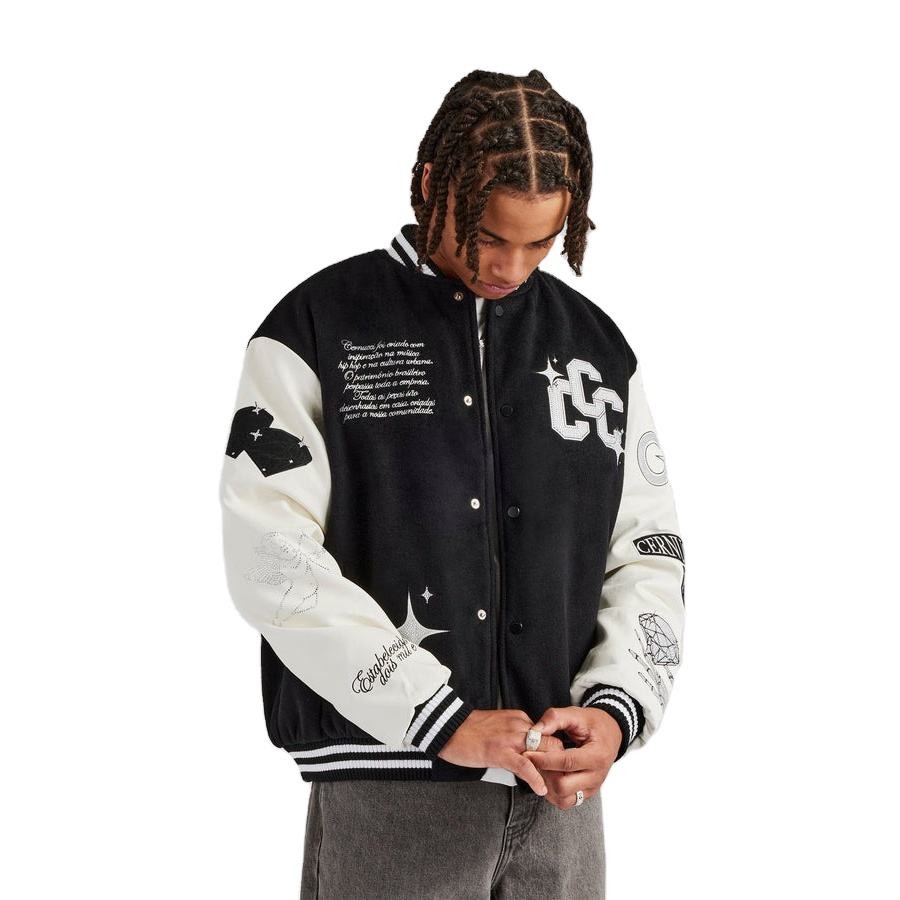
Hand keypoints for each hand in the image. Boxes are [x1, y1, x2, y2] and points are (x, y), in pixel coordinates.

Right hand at [437, 708, 565, 795]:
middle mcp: (519, 726)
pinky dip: (535, 779)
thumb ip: (515, 735)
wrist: (448, 728)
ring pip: (542, 753)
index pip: (547, 735)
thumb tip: (528, 752)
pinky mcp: (500, 752)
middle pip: (551, 743)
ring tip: (556, 788)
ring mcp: (510, 739)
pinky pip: (524, 766)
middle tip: (561, 780)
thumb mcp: (499, 726)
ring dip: (551, 772)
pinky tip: (541, 790)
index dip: (554, 752)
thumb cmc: (470, 730)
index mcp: (519, 719)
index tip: (557, 767)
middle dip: (559, 763)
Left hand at [521, 706, 621, 808]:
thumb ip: (555, 718)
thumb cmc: (592, 723)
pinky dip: (553, 792)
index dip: (544, 759)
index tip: (527, 753)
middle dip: (544, 774)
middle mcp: (597, 776)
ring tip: (541, 768)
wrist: (611, 733)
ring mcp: (592, 787)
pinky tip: (548, 775)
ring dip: (547, 785)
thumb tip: (535, 731)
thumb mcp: (576, 714)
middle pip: (563, 786)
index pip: (567, 763)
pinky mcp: (586, 793)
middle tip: (535, 761)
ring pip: (563, 799)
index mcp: (597, 755)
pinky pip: (566, 801)